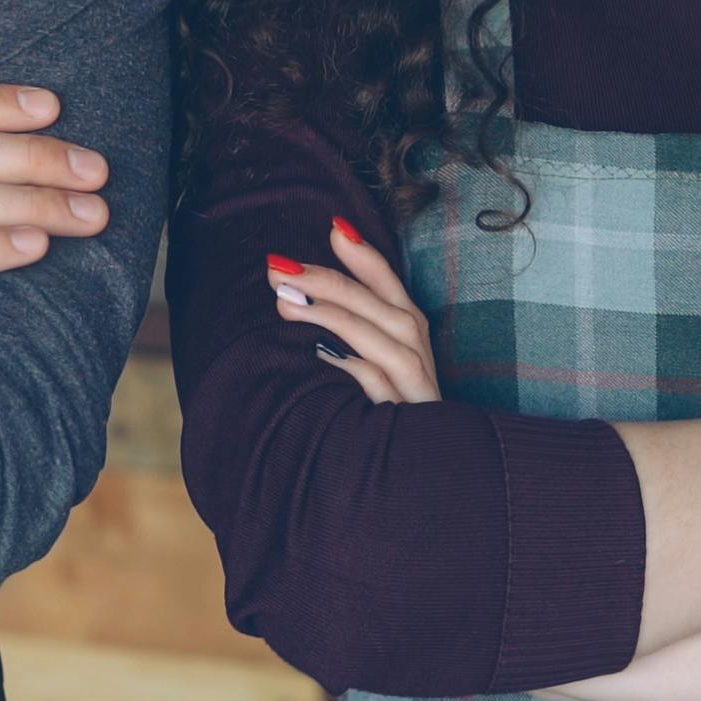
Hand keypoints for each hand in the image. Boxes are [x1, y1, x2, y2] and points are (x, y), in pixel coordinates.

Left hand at [270, 217, 438, 403]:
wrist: (422, 474)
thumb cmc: (387, 412)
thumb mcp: (368, 364)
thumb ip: (344, 328)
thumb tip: (293, 294)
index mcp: (409, 334)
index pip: (389, 284)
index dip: (365, 255)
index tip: (333, 226)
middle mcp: (418, 354)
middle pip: (380, 305)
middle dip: (329, 280)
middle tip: (278, 266)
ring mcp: (417, 386)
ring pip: (384, 339)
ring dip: (335, 316)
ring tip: (287, 301)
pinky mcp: (409, 418)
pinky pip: (383, 387)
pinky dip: (355, 368)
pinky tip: (321, 357)